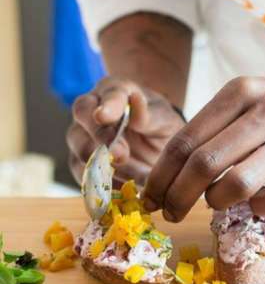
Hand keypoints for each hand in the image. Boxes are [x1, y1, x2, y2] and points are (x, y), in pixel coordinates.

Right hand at [67, 77, 185, 186]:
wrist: (157, 148)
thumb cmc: (161, 125)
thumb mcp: (164, 118)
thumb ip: (149, 114)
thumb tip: (135, 101)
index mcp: (115, 91)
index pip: (106, 93)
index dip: (106, 106)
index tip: (104, 116)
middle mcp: (92, 110)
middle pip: (83, 118)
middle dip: (101, 138)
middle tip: (120, 156)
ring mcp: (82, 137)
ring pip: (80, 149)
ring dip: (105, 166)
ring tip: (134, 179)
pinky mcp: (81, 163)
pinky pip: (85, 176)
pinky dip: (104, 186)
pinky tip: (124, 192)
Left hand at [142, 77, 264, 220]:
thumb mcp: (247, 101)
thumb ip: (211, 129)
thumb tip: (165, 178)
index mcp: (243, 90)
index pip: (186, 140)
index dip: (161, 175)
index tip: (150, 197)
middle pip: (205, 164)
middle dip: (178, 197)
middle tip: (171, 213)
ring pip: (238, 184)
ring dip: (216, 202)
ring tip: (216, 202)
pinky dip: (258, 208)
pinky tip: (256, 202)